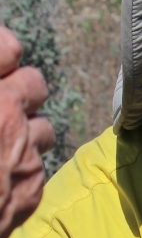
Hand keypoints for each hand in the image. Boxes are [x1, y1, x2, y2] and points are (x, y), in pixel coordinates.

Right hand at [0, 27, 52, 237]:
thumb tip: (3, 55)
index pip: (7, 47)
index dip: (1, 51)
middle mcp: (6, 114)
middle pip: (33, 83)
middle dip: (16, 87)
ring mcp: (23, 154)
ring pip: (42, 128)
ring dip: (25, 129)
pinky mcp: (29, 190)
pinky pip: (38, 166)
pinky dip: (22, 166)